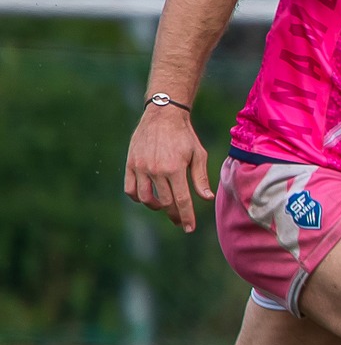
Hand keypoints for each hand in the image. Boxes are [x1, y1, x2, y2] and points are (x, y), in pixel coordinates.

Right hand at [125, 105, 212, 233]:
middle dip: (174, 214)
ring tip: (165, 206)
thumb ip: (200, 178)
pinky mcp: (130, 164)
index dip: (186, 217)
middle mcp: (156, 170)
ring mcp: (140, 168)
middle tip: (180, 219)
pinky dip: (138, 197)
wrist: (163, 115)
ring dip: (156, 206)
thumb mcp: (198, 155)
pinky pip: (130, 189)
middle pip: (164, 202)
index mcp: (175, 169)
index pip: (182, 200)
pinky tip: (148, 197)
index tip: (189, 229)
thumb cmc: (184, 136)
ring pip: (145, 198)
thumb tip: (206, 198)